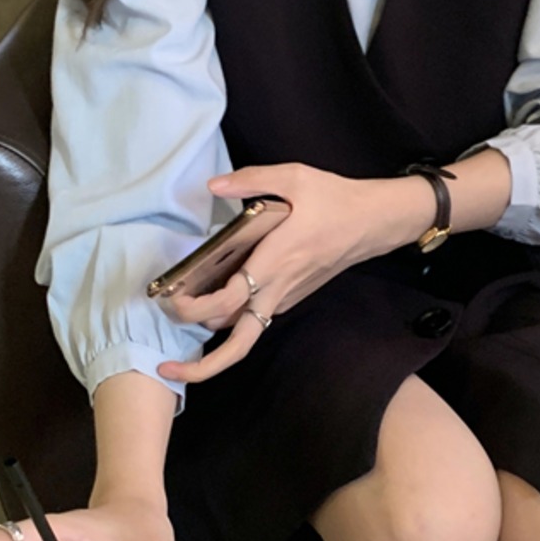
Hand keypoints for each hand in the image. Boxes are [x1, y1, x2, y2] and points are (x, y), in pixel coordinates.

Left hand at [157, 162, 434, 384]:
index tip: (170, 298)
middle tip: (166, 360)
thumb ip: (251, 179)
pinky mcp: (290, 297)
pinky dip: (229, 322)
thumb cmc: (334, 200)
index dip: (193, 308)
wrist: (373, 222)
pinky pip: (254, 320)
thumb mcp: (294, 176)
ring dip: (212, 346)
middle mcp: (276, 289)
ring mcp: (285, 298)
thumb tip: (213, 185)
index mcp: (273, 262)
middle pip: (237, 345)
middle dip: (200, 364)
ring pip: (244, 337)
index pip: (227, 301)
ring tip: (179, 336)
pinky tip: (208, 304)